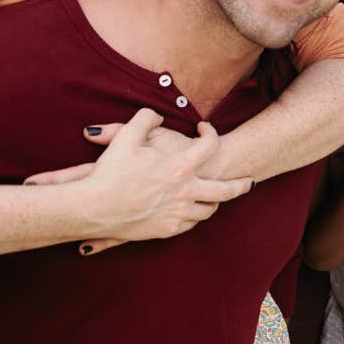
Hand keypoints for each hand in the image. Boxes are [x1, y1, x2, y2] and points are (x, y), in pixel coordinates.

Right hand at [23, 109, 252, 254]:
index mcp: (179, 167)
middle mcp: (186, 191)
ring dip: (216, 202)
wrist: (92, 208)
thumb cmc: (109, 172)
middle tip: (250, 182)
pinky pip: (191, 223)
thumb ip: (145, 120)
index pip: (209, 146)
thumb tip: (158, 115)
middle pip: (226, 190)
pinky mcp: (167, 229)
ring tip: (220, 197)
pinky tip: (195, 211)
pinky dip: (196, 216)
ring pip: (209, 209)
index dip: (211, 133)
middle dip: (241, 185)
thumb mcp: (127, 138)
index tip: (206, 129)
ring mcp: (178, 213)